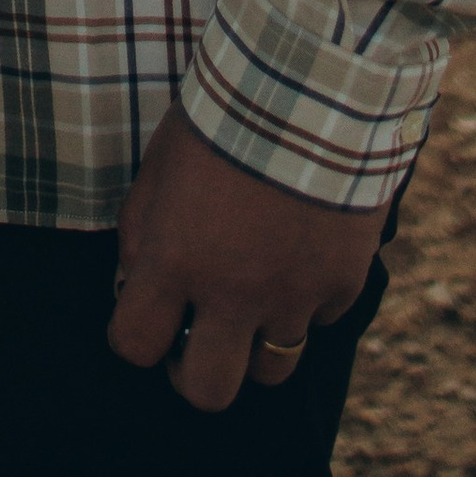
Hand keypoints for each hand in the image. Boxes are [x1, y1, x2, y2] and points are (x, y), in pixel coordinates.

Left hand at [109, 106, 384, 408]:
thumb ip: (144, 230)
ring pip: (272, 370)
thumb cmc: (221, 115)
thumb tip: (136, 283)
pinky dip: (306, 299)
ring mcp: (292, 296)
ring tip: (252, 300)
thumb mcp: (160, 164)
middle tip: (198, 338)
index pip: (135, 345)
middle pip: (207, 391)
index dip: (135, 337)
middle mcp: (232, 293)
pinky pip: (319, 318)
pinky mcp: (341, 285)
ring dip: (256, 344)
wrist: (308, 85)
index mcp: (175, 260)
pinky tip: (300, 252)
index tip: (145, 319)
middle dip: (195, 372)